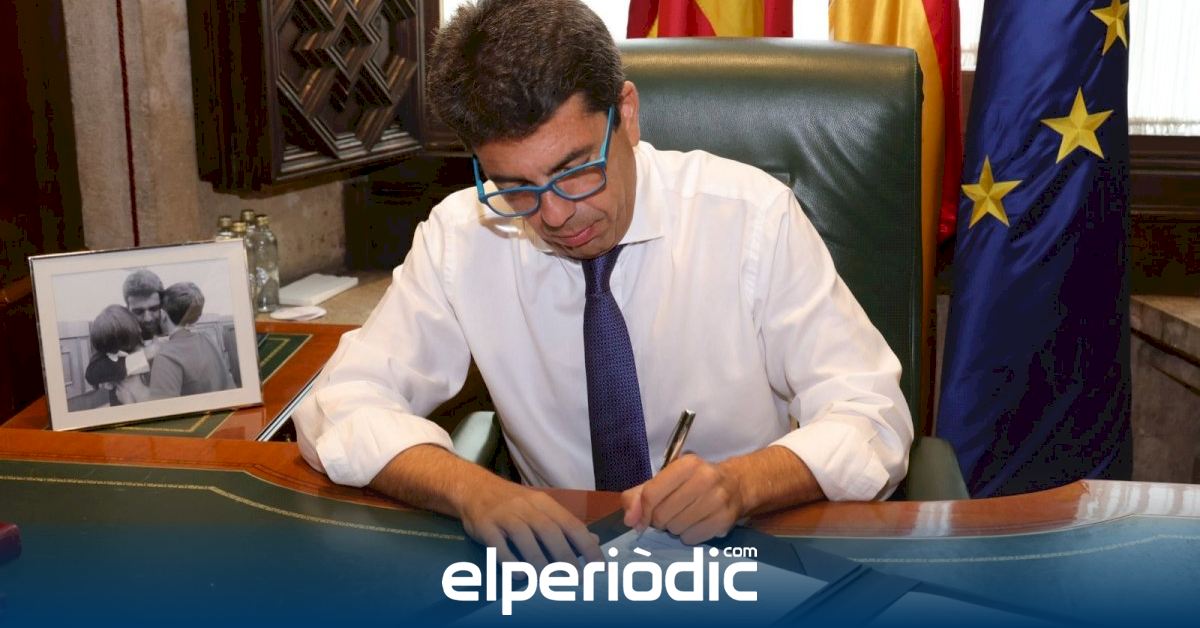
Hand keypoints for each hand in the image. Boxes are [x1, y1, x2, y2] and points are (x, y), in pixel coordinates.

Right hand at [458, 475, 603, 567]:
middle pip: (549, 531)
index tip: (598, 566)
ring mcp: (504, 515)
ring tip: (549, 580)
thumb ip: (565, 523)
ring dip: (538, 561)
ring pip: (525, 537)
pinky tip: (520, 574)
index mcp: (544, 503)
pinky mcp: (485, 526)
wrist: (474, 488)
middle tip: (576, 578)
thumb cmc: (512, 502)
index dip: (586, 545)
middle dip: (565, 556)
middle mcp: (526, 506)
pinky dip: (510, 561)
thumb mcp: (540, 507)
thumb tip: (593, 540)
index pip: (571, 523)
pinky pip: (498, 545)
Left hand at [621, 454, 742, 544]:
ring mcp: (717, 500)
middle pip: (661, 515)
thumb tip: (629, 519)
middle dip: (659, 520)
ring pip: (675, 529)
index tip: (640, 521)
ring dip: (674, 529)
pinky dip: (688, 536)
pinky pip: (691, 538)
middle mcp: (704, 479)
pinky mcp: (724, 520)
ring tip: (683, 518)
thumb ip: (640, 495)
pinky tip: (695, 525)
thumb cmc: (694, 482)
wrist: (736, 485)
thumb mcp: (667, 479)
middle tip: (668, 515)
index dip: (641, 512)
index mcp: (686, 465)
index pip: (650, 494)